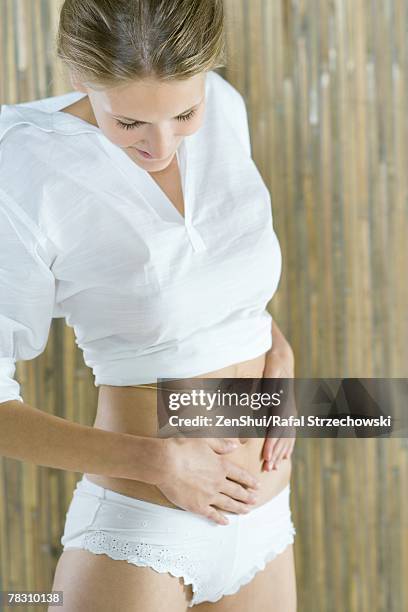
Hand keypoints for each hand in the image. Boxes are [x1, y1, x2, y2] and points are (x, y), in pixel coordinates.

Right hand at [156, 437, 260, 525]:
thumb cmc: (182, 448)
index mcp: (221, 465)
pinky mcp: (197, 506)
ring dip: (239, 508)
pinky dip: (220, 519)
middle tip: (256, 500)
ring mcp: (208, 496)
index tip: (257, 485)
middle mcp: (218, 482)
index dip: (250, 481)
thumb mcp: (204, 439)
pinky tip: (225, 522)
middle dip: (248, 496)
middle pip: (237, 491)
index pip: (240, 475)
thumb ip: (221, 444)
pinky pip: (212, 514)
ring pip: (228, 504)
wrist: (164, 463)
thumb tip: (235, 445)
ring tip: (247, 511)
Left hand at [261, 345, 296, 471]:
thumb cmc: (271, 365)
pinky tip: (284, 457)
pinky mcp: (290, 413)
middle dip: (275, 453)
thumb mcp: (268, 373)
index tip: (267, 455)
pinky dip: (287, 446)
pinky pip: (291, 433)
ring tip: (272, 468)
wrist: (282, 358)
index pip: (278, 426)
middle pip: (283, 436)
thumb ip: (265, 388)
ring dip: (281, 453)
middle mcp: (290, 409)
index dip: (272, 442)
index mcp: (283, 401)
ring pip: (288, 437)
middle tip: (267, 468)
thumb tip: (260, 402)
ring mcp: (292, 412)